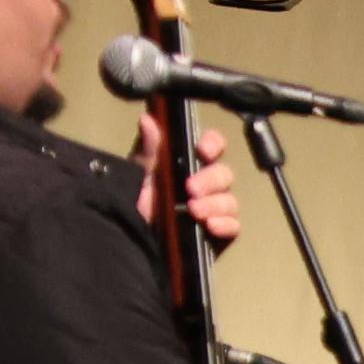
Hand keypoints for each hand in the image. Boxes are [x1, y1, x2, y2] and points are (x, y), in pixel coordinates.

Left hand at [134, 114, 239, 245]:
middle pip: (225, 174)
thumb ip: (147, 150)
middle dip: (211, 179)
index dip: (213, 144)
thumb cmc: (135, 206)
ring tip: (193, 211)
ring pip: (230, 201)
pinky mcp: (219, 234)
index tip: (202, 150)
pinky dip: (225, 224)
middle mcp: (205, 185)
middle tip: (190, 189)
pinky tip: (209, 225)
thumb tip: (147, 119)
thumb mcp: (137, 175)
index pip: (213, 146)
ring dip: (215, 204)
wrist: (130, 243)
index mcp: (188, 164)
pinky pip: (234, 227)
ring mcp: (214, 210)